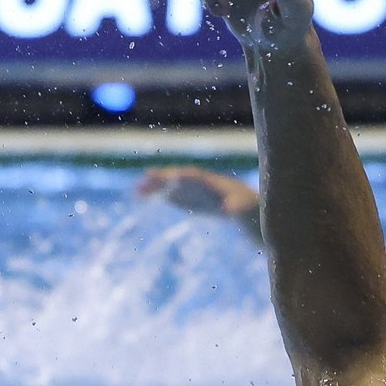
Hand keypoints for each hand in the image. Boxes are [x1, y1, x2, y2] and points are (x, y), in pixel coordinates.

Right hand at [137, 167, 260, 218]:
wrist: (246, 207)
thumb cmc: (248, 207)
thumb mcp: (246, 207)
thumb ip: (238, 207)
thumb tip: (231, 210)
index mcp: (215, 183)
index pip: (198, 177)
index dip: (185, 176)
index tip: (172, 176)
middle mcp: (200, 184)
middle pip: (179, 178)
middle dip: (164, 177)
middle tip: (146, 177)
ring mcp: (192, 190)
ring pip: (171, 185)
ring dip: (154, 185)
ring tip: (136, 189)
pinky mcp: (188, 199)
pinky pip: (169, 194)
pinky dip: (156, 194)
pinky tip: (141, 196)